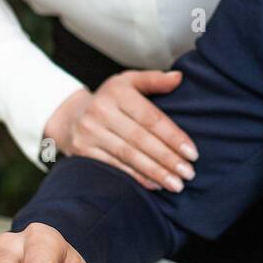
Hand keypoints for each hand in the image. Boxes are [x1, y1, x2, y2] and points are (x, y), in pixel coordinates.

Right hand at [43, 69, 198, 192]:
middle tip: (189, 173)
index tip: (192, 153)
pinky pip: (114, 167)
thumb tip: (178, 77)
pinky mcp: (82, 152)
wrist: (70, 116)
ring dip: (155, 172)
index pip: (151, 117)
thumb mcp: (129, 82)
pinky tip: (155, 185)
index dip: (173, 136)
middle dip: (167, 158)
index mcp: (117, 92)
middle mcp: (101, 111)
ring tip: (176, 184)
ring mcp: (89, 133)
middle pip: (141, 139)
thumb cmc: (110, 99)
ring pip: (128, 155)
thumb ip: (154, 80)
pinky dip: (136, 177)